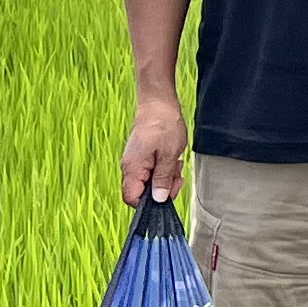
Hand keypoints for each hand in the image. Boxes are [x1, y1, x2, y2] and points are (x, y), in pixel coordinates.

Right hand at [122, 90, 187, 208]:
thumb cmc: (163, 125)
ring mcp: (136, 162)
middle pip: (143, 192)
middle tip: (176, 176)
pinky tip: (173, 160)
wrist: (159, 104)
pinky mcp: (142, 157)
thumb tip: (159, 199)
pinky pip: (152, 171)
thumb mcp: (169, 155)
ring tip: (176, 164)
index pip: (132, 198)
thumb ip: (163, 178)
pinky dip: (164, 170)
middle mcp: (130, 167)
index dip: (150, 203)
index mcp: (133, 169)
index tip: (166, 194)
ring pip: (150, 182)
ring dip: (166, 178)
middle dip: (163, 188)